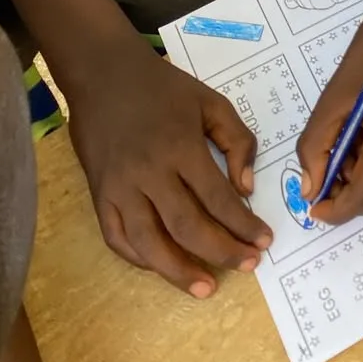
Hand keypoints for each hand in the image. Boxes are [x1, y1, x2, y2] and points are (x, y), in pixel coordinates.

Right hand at [67, 41, 271, 296]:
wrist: (104, 74)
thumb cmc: (163, 87)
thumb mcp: (211, 101)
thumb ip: (237, 141)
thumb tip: (246, 188)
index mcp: (181, 147)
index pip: (217, 198)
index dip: (243, 224)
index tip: (264, 240)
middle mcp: (149, 173)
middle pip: (187, 227)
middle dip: (221, 251)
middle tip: (248, 265)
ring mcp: (119, 188)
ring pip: (148, 243)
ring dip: (178, 271)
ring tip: (206, 287)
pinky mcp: (99, 195)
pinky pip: (117, 238)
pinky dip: (140, 259)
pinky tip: (163, 266)